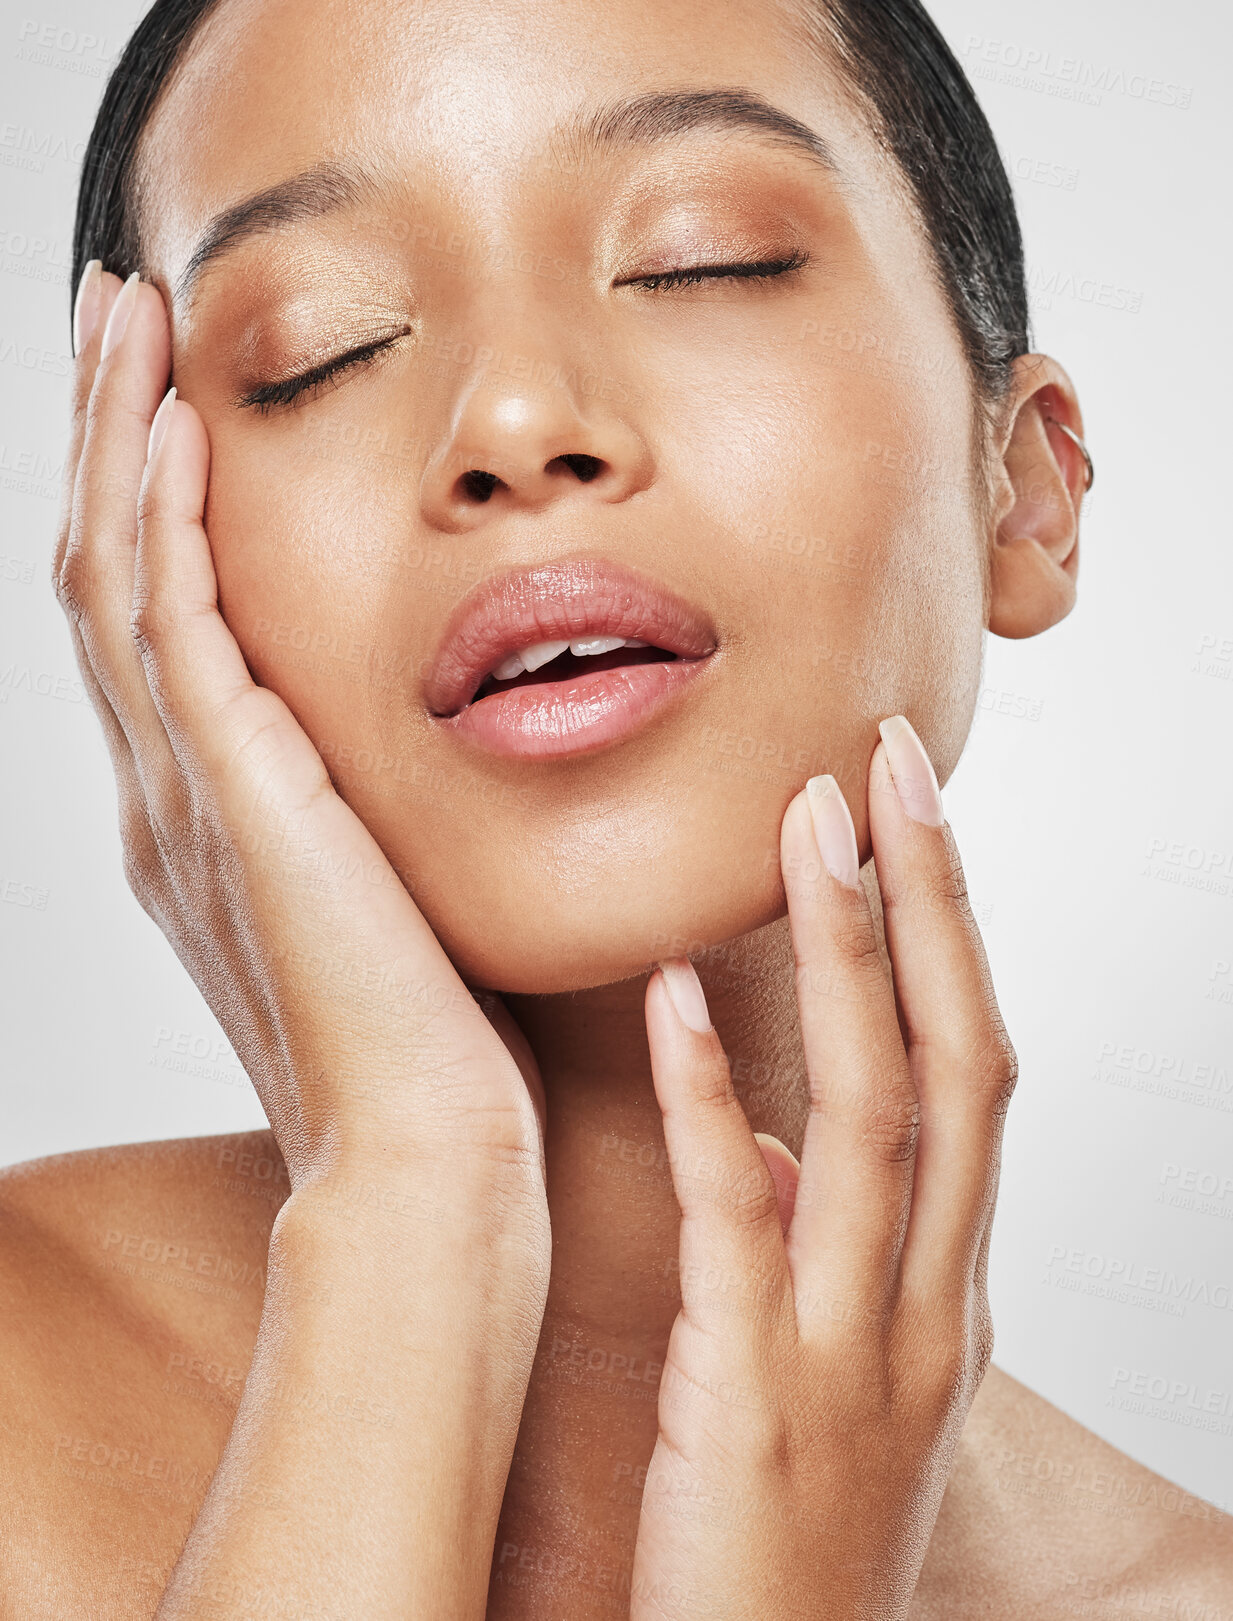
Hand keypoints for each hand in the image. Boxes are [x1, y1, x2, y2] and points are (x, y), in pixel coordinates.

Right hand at [55, 267, 549, 1616]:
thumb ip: (366, 818)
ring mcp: (190, 800)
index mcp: (209, 813)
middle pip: (108, 566)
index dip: (139, 489)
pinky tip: (174, 428)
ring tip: (123, 315)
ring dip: (116, 439)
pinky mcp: (238, 806)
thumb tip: (406, 760)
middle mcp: (173, 795)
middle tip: (113, 306)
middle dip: (104, 428)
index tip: (158, 382)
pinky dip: (164, 525)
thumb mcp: (386, 896)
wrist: (428, 1155)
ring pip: (119, 577)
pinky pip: (177, 634)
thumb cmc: (427, 1041)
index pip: (152, 611)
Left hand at [632, 715, 1016, 1619]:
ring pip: (874, 1116)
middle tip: (886, 760)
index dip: (954, 935)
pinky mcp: (756, 1392)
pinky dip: (712, 1094)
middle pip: (957, 1063)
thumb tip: (768, 1133)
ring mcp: (854, 1346)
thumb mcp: (841, 1376)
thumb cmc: (801, 1531)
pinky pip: (738, 1216)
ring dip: (848, 956)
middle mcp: (929, 1301)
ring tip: (805, 823)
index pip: (975, 1074)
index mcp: (950, 1286)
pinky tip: (677, 992)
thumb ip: (823, 1247)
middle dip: (930, 902)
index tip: (911, 813)